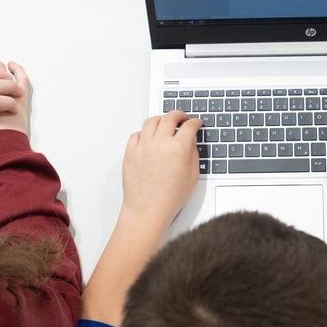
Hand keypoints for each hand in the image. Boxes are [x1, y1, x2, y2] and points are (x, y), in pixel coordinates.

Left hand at [120, 111, 203, 230]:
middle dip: (179, 115)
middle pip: (170, 117)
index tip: (196, 123)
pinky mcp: (130, 152)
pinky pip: (137, 134)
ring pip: (152, 121)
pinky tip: (149, 136)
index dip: (195, 122)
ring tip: (165, 123)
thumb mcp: (193, 177)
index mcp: (178, 149)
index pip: (189, 126)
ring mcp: (143, 147)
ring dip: (161, 119)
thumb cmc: (169, 199)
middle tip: (182, 117)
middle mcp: (160, 143)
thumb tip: (190, 142)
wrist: (147, 210)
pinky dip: (145, 132)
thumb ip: (193, 154)